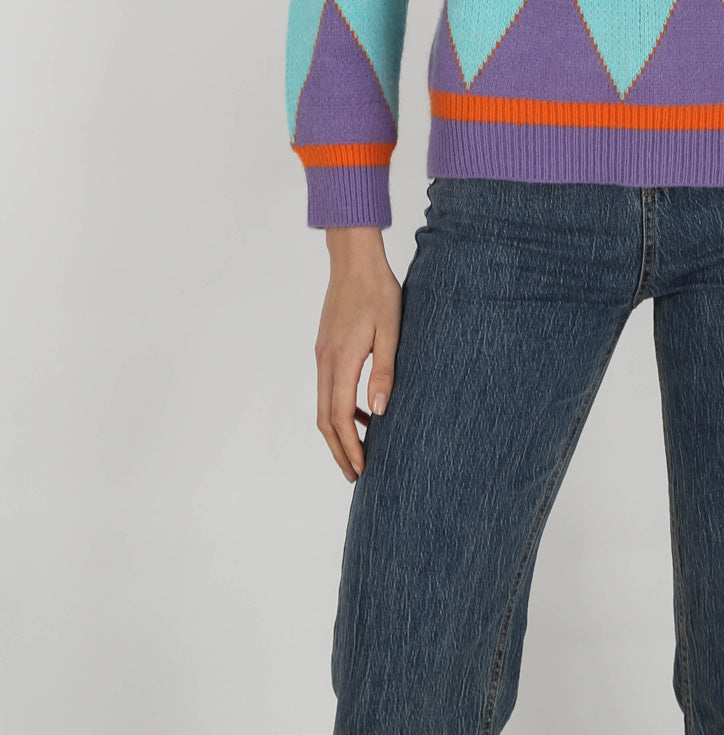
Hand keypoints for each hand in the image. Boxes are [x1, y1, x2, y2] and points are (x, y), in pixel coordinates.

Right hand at [315, 228, 401, 481]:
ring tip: (360, 451)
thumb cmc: (377, 290)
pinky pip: (329, 387)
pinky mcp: (326, 347)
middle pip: (325, 418)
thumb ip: (384, 370)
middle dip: (339, 450)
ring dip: (338, 431)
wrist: (354, 259)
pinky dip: (341, 408)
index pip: (340, 417)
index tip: (362, 469)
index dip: (350, 447)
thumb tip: (380, 410)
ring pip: (324, 404)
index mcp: (341, 360)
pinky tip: (364, 412)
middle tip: (355, 475)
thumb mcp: (390, 329)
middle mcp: (325, 361)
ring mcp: (322, 354)